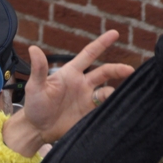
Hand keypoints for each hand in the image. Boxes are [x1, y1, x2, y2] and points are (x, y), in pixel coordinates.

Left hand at [3, 30, 134, 154]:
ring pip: (108, 90)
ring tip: (114, 97)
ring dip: (115, 92)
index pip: (89, 54)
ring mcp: (88, 98)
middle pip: (105, 72)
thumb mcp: (35, 86)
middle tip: (129, 70)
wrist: (38, 129)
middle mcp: (82, 83)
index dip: (101, 43)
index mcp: (70, 73)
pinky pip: (107, 107)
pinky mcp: (91, 112)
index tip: (115, 33)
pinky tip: (119, 108)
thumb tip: (33, 48)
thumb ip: (38, 69)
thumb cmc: (34, 105)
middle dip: (118, 70)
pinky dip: (115, 106)